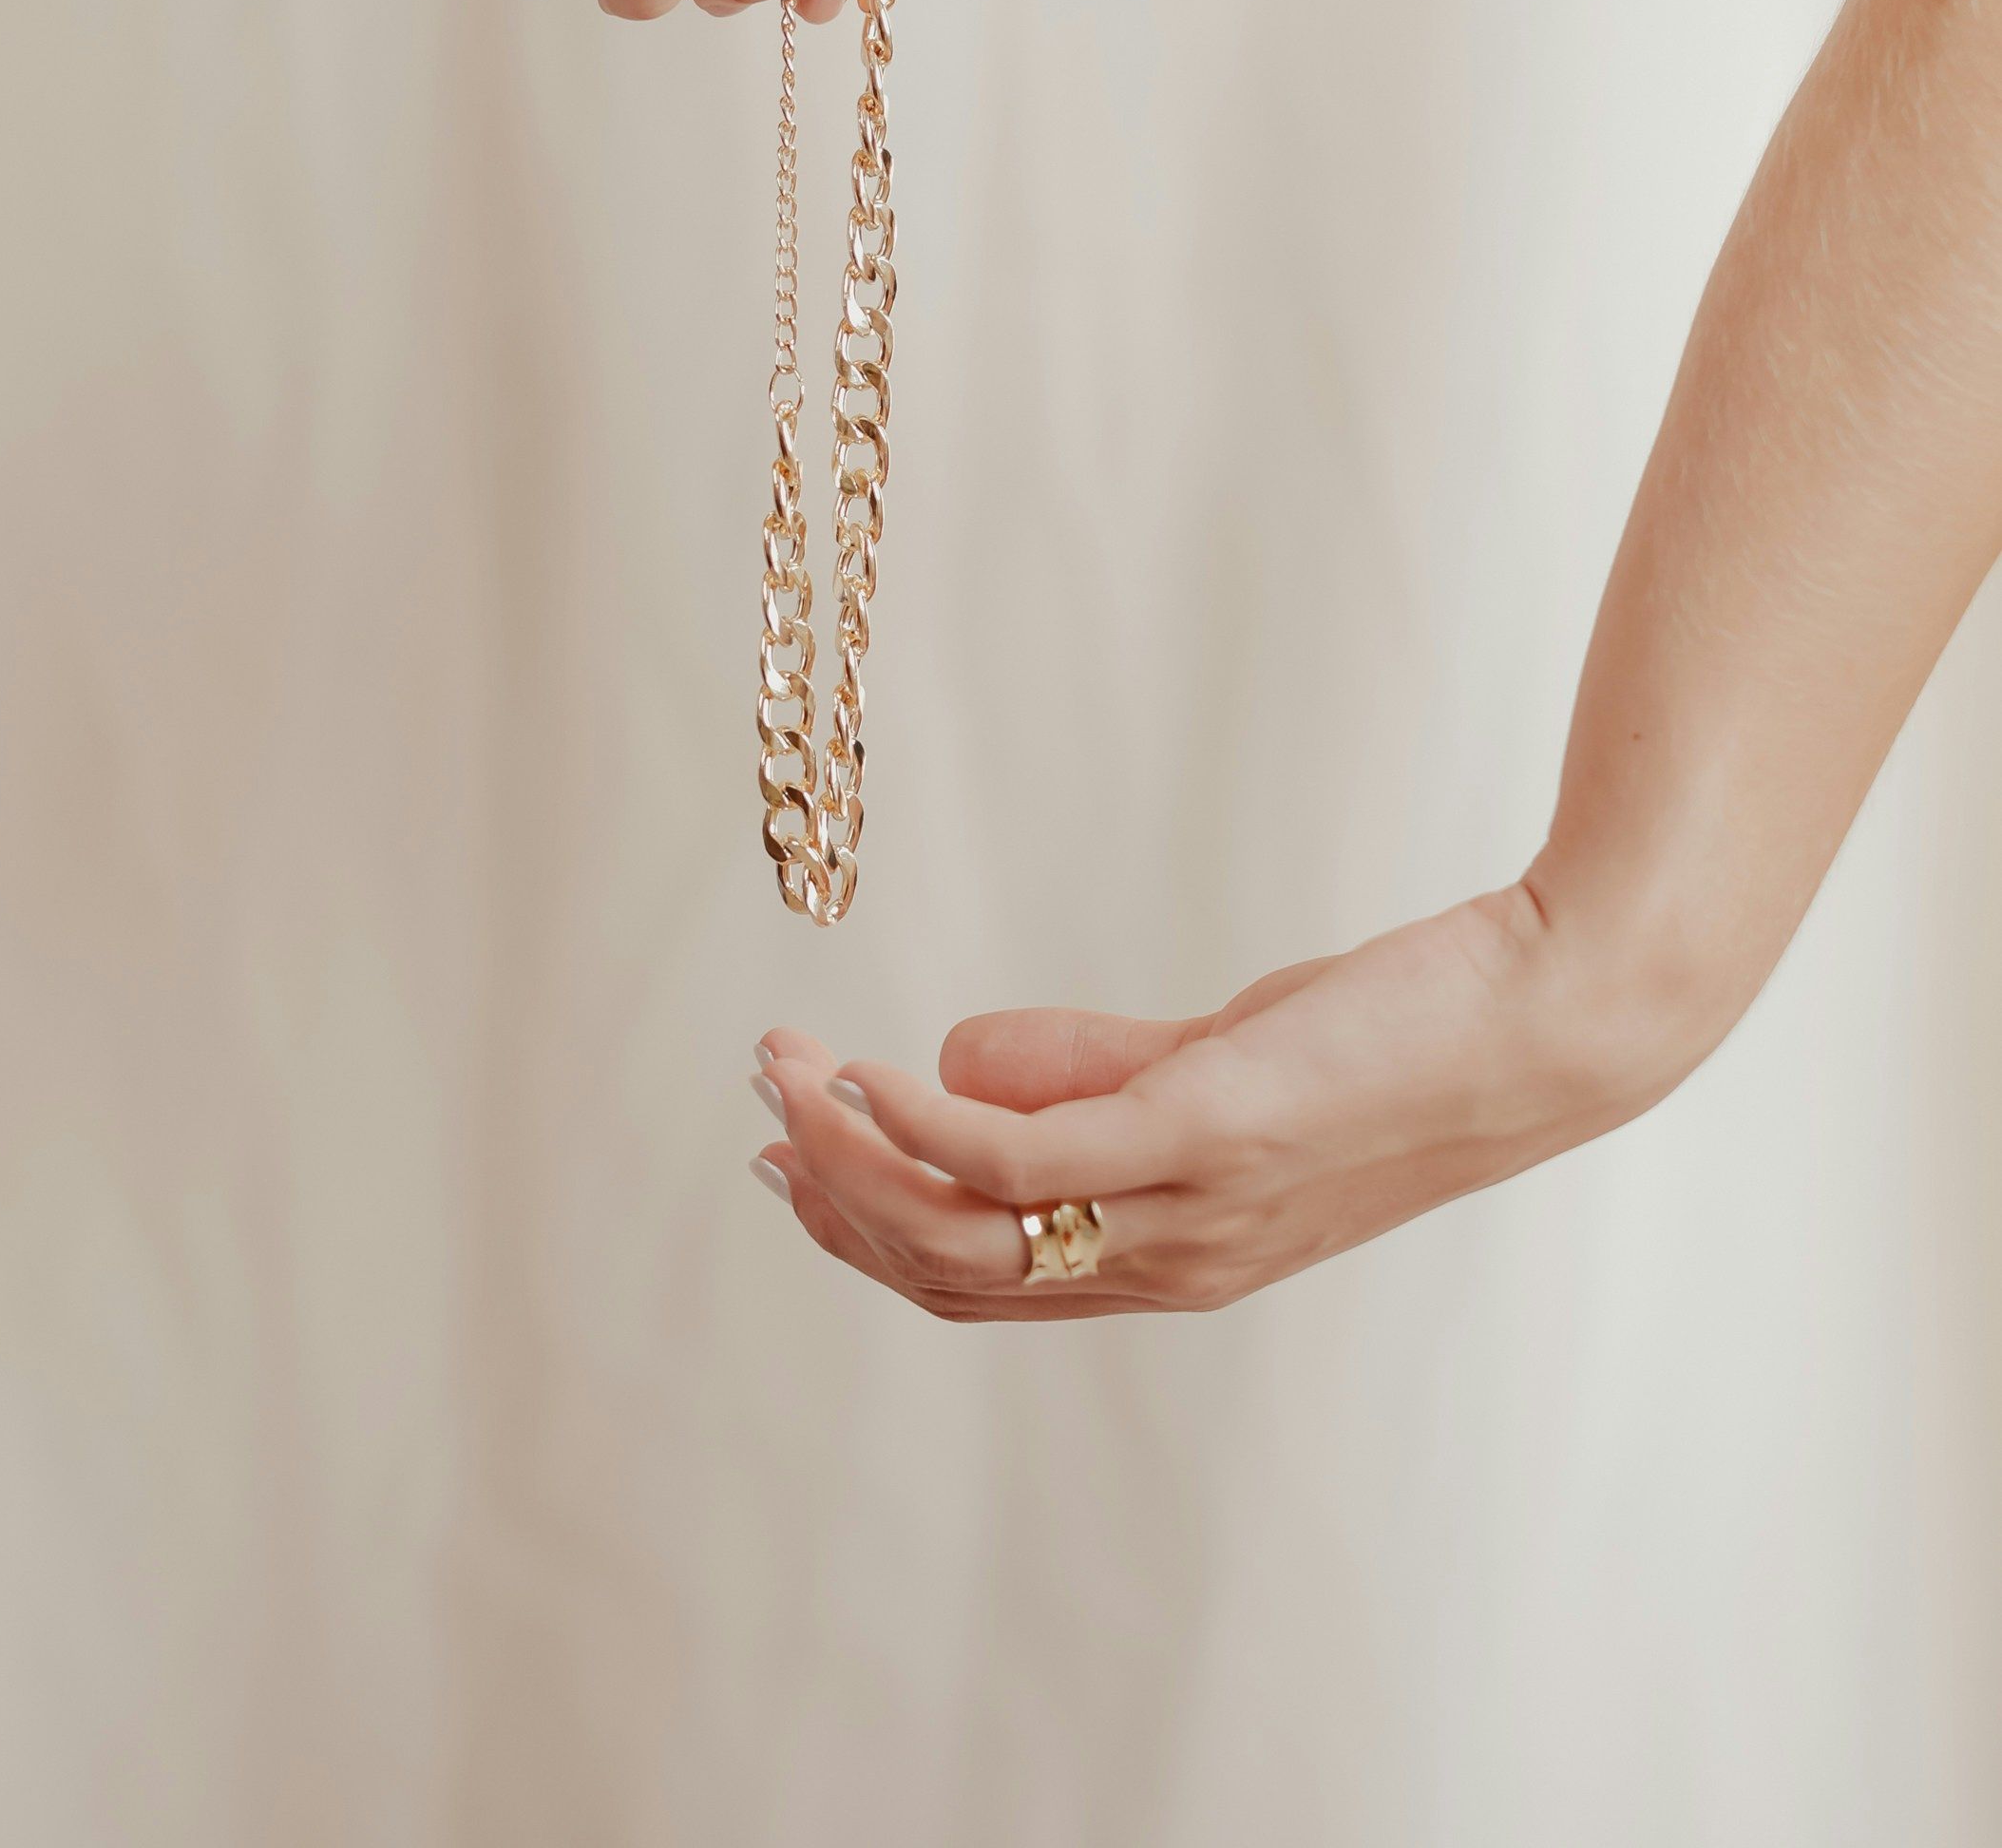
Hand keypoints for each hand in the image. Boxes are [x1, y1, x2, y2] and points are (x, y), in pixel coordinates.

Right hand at [753, 886, 1692, 1318]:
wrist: (1543, 1021)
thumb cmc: (1392, 1031)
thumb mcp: (1218, 1055)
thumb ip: (1089, 1065)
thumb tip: (952, 1051)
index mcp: (1170, 1256)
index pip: (979, 1280)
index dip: (867, 1229)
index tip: (789, 1155)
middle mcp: (1168, 1259)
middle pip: (950, 1271)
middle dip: (834, 1196)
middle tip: (760, 1107)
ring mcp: (1183, 1204)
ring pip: (967, 1227)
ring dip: (853, 1156)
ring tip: (784, 1073)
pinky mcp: (1201, 1128)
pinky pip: (1026, 1153)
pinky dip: (925, 1122)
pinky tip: (865, 1072)